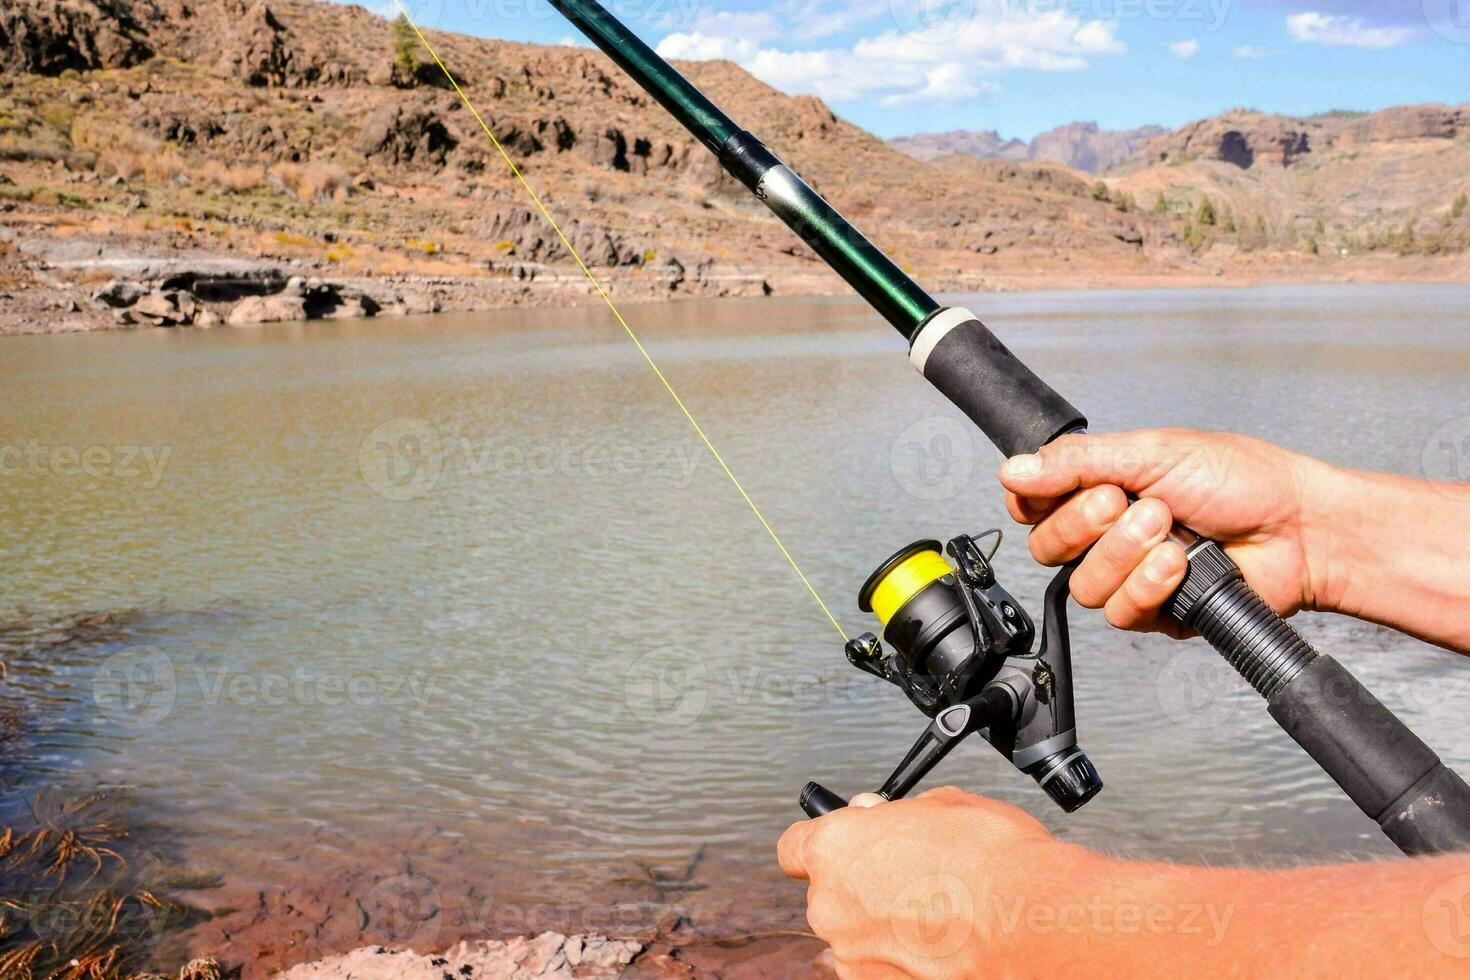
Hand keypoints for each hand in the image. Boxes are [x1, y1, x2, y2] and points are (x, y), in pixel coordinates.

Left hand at [777, 787, 1095, 977]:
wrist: (1031, 929)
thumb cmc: (995, 864)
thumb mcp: (947, 805)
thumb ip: (898, 814)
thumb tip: (884, 814)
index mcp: (835, 850)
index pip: (794, 846)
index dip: (823, 842)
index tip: (848, 840)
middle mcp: (832, 907)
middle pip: (831, 894)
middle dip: (864, 884)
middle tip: (914, 876)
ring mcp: (855, 959)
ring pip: (858, 937)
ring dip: (886, 927)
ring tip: (941, 918)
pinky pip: (882, 968)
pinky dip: (904, 961)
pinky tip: (945, 949)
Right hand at [998, 430, 1336, 635]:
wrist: (1298, 528)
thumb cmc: (1241, 479)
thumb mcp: (1151, 452)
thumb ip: (1077, 462)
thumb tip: (1012, 470)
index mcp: (1100, 488)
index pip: (1033, 505)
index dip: (1032, 503)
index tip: (1048, 491)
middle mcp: (1107, 534)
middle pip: (1047, 547)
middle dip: (1088, 524)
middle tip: (1131, 502)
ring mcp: (1128, 575)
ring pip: (1081, 585)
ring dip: (1125, 555)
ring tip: (1170, 531)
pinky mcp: (1153, 612)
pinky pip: (1120, 613)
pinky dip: (1148, 586)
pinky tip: (1179, 565)